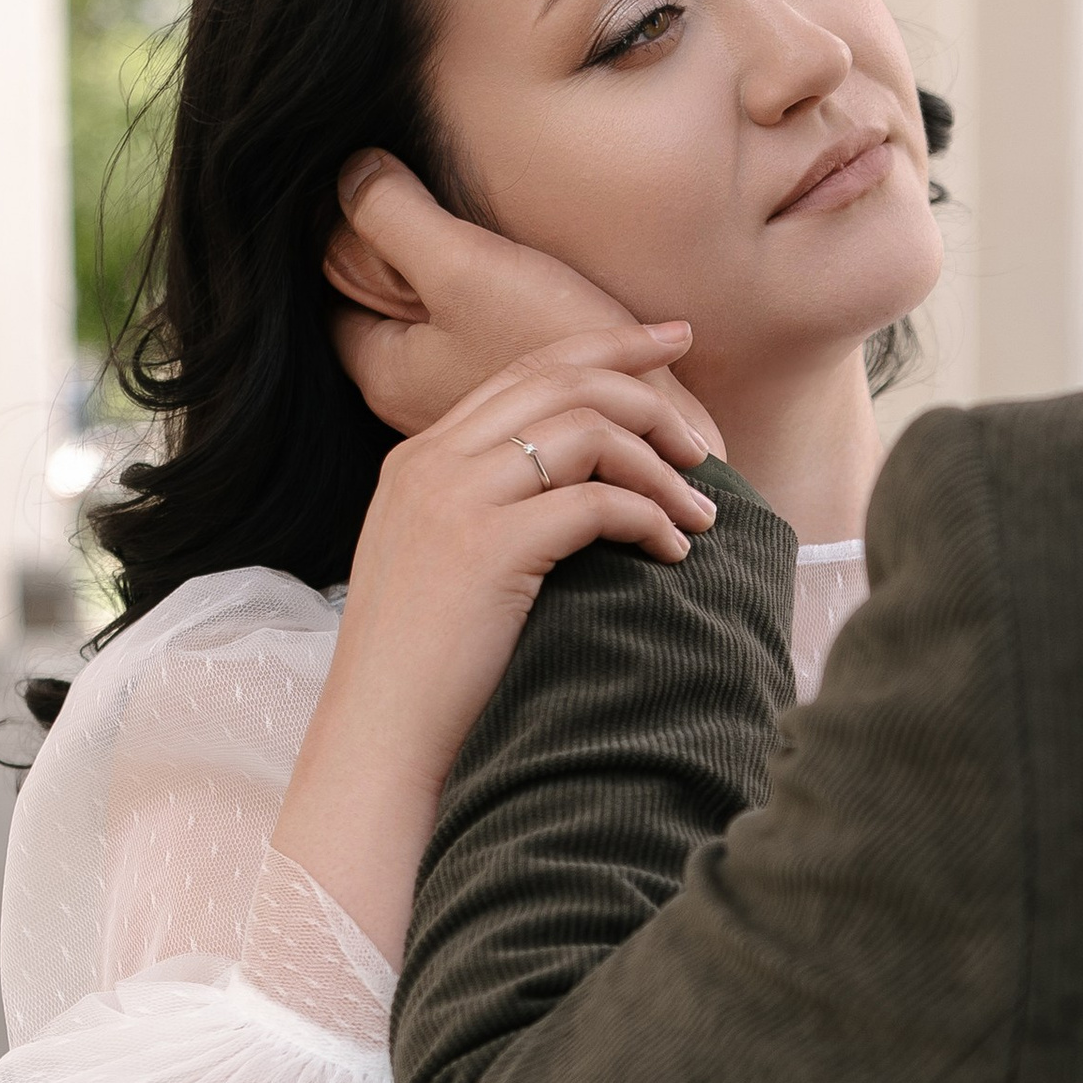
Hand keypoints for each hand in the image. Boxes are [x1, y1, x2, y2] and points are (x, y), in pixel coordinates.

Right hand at [270, 326, 721, 958]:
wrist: (377, 741)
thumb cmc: (423, 674)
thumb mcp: (440, 564)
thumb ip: (487, 509)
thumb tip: (579, 486)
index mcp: (420, 458)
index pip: (526, 371)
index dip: (607, 348)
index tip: (673, 342)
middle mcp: (432, 463)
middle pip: (561, 381)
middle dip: (649, 391)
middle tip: (706, 440)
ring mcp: (455, 500)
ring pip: (587, 431)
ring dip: (660, 467)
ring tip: (701, 513)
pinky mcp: (487, 548)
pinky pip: (597, 502)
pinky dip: (649, 518)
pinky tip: (674, 552)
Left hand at [326, 154, 698, 440]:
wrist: (658, 424)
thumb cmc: (555, 342)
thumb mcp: (463, 266)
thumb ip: (392, 214)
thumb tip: (348, 171)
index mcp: (382, 371)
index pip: (337, 284)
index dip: (367, 234)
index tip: (416, 210)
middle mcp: (411, 397)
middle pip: (389, 302)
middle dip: (421, 259)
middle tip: (470, 234)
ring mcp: (463, 402)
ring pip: (443, 318)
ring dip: (473, 281)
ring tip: (518, 268)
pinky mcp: (515, 403)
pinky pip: (489, 341)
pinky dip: (510, 312)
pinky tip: (550, 299)